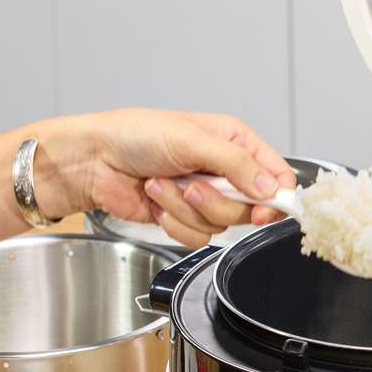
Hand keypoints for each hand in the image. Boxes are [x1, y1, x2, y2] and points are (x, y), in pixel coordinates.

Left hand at [36, 110, 297, 247]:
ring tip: (163, 184)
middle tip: (192, 184)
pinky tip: (156, 199)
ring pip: (221, 224)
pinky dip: (173, 221)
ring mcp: (204, 196)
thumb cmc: (135, 135)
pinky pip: (196, 236)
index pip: (277, 175)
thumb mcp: (192, 139)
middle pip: (250, 207)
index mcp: (235, 142)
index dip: (277, 197)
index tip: (266, 210)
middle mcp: (224, 171)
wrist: (94, 161)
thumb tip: (271, 188)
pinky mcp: (184, 217)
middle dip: (216, 200)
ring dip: (186, 208)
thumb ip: (236, 164)